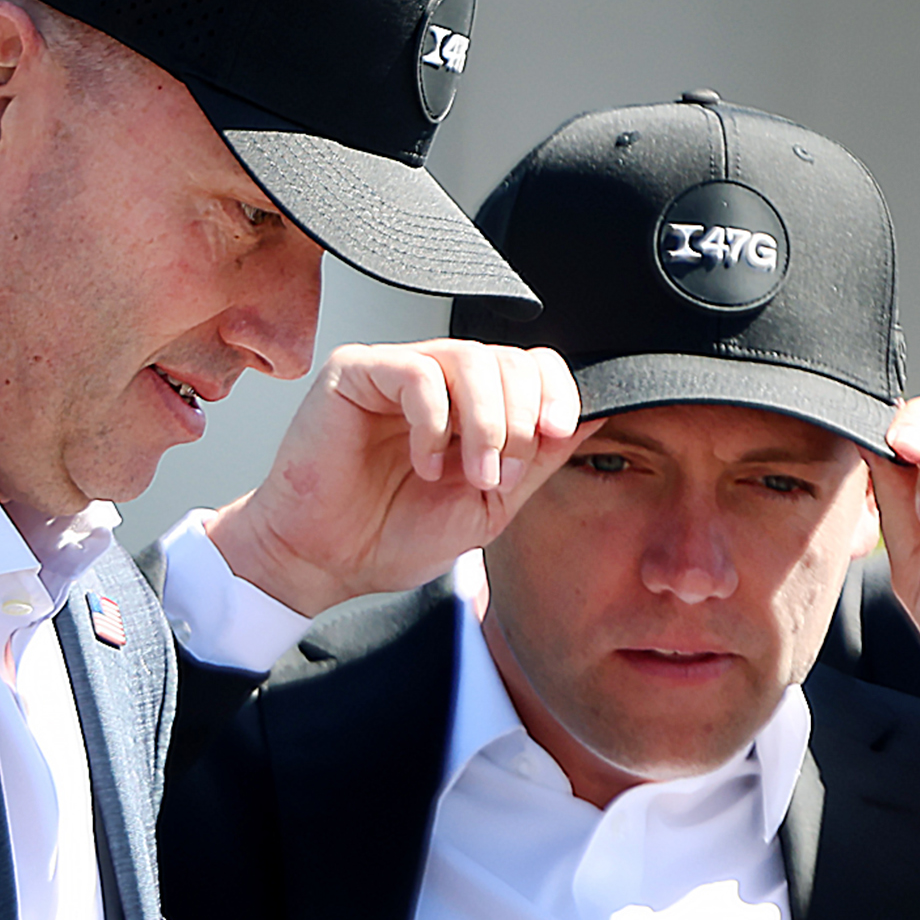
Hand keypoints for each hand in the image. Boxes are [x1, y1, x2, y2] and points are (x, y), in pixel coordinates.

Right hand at [204, 341, 581, 615]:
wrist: (326, 562)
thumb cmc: (392, 535)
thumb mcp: (489, 503)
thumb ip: (536, 460)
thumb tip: (593, 417)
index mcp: (470, 405)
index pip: (531, 364)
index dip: (556, 392)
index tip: (556, 434)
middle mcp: (436, 380)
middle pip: (508, 358)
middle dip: (520, 421)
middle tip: (500, 475)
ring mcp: (394, 372)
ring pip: (469, 357)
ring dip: (486, 421)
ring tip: (470, 472)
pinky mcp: (353, 373)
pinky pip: (416, 372)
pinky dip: (434, 420)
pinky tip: (423, 460)